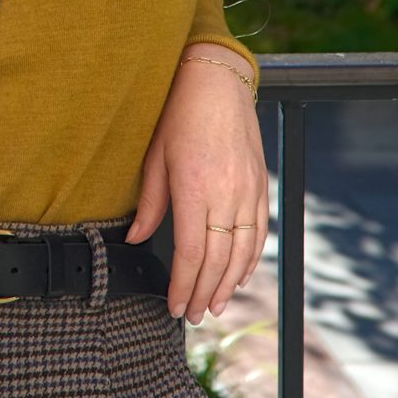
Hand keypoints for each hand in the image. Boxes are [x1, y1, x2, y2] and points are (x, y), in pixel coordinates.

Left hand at [123, 49, 267, 324]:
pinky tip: (240, 274)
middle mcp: (226, 194)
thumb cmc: (178, 115)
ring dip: (230, 283)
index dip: (185, 285)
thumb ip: (149, 203)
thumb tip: (136, 238)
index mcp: (195, 189)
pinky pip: (259, 232)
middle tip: (195, 314)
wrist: (215, 82)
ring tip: (216, 304)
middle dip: (205, 292)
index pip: (191, 253)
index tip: (177, 306)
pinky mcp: (260, 185)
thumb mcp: (154, 158)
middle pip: (218, 259)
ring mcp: (248, 191)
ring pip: (243, 251)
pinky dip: (250, 258)